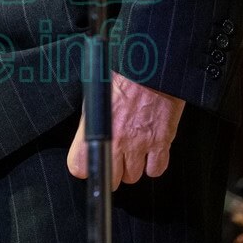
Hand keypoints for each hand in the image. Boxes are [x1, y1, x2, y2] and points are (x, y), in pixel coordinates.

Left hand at [67, 71, 184, 188]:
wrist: (151, 64)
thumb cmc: (122, 71)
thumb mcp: (95, 92)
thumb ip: (91, 118)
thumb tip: (87, 133)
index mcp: (96, 126)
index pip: (80, 167)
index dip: (84, 165)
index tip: (88, 161)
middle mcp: (118, 140)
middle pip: (112, 179)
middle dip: (112, 170)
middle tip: (114, 156)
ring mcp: (141, 143)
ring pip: (134, 176)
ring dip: (133, 165)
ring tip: (133, 148)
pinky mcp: (162, 141)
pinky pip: (156, 170)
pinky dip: (154, 164)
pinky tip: (150, 150)